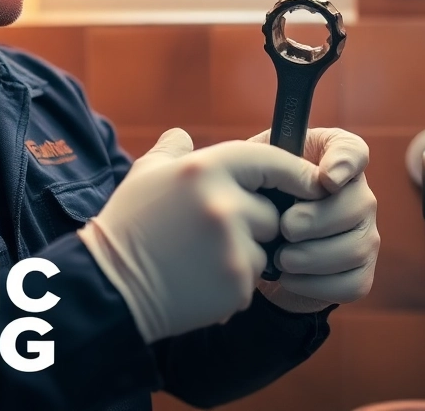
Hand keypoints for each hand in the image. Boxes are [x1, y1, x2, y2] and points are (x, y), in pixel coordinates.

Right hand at [78, 128, 326, 342]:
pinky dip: (234, 280)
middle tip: (212, 232)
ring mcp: (232, 246)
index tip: (314, 181)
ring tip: (201, 256)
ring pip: (265, 247)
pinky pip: (253, 278)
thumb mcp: (145, 175)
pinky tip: (199, 279)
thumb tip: (183, 135)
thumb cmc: (126, 226)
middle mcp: (223, 204)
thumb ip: (173, 150)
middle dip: (252, 222)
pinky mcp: (236, 285)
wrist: (109, 289)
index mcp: (204, 169)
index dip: (296, 171)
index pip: (270, 160)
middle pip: (272, 211)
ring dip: (244, 252)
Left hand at [249, 128, 378, 312]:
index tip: (326, 180)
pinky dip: (313, 284)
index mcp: (331, 162)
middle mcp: (359, 196)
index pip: (353, 150)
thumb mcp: (255, 172)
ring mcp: (365, 236)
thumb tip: (308, 178)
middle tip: (284, 228)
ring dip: (310, 256)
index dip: (345, 163)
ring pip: (354, 248)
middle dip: (314, 220)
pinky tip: (289, 276)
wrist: (258, 252)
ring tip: (280, 256)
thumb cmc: (258, 201)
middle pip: (358, 204)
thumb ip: (272, 160)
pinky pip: (349, 283)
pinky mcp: (361, 274)